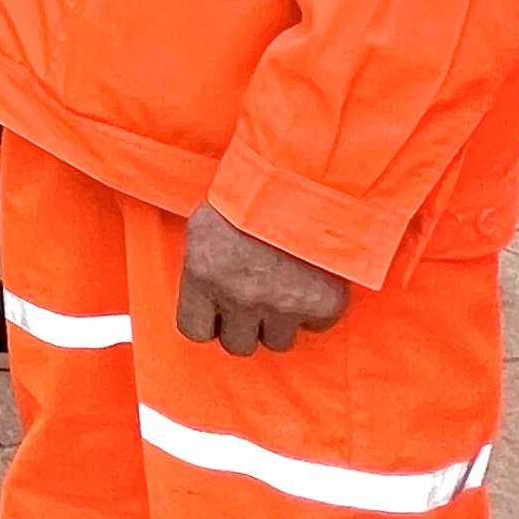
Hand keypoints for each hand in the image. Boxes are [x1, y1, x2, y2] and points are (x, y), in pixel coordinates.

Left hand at [173, 204, 349, 355]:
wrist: (307, 173)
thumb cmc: (249, 191)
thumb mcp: (205, 223)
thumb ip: (202, 265)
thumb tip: (204, 293)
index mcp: (203, 276)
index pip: (195, 331)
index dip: (209, 323)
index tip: (219, 313)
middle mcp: (240, 297)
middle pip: (238, 345)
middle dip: (246, 326)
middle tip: (256, 300)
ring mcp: (283, 304)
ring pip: (278, 342)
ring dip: (281, 322)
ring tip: (286, 288)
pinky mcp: (323, 304)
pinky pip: (317, 326)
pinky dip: (316, 310)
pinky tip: (312, 282)